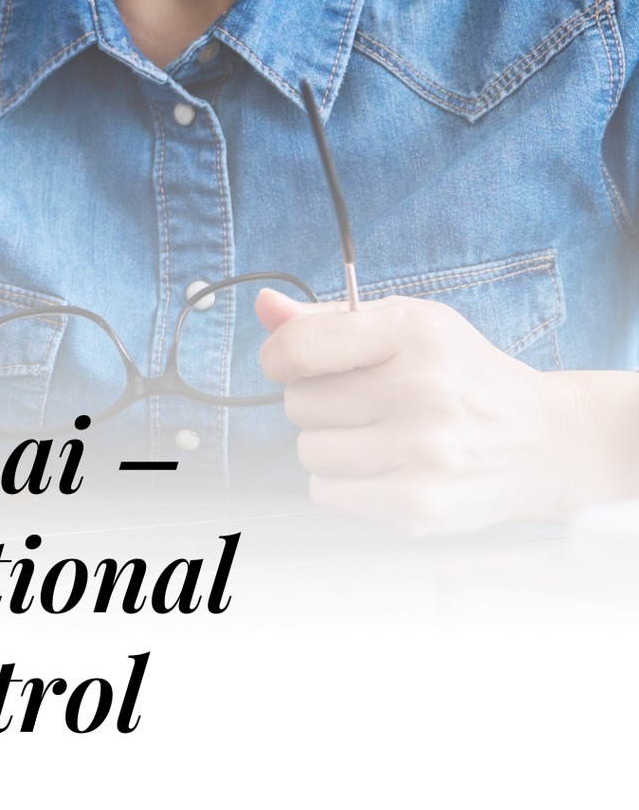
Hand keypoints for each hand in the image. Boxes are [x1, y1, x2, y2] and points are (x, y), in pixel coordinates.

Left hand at [257, 288, 625, 533]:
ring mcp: (424, 453)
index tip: (294, 364)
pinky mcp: (422, 504)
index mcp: (413, 335)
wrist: (545, 442)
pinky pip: (327, 494)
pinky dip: (343, 483)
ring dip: (329, 445)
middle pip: (299, 405)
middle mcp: (421, 392)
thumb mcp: (408, 326)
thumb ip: (329, 318)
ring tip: (376, 435)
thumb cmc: (461, 375)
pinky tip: (385, 466)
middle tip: (362, 403)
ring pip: (309, 452)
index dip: (280, 357)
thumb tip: (264, 305)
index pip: (299, 348)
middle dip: (317, 403)